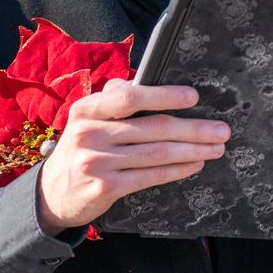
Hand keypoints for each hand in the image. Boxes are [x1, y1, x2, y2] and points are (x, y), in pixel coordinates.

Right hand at [34, 81, 229, 233]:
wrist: (51, 194)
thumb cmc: (83, 148)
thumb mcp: (89, 119)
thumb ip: (115, 98)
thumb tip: (149, 78)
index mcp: (87, 109)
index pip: (130, 96)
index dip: (165, 95)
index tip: (194, 97)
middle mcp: (89, 134)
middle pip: (153, 128)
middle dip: (195, 129)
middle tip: (222, 130)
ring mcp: (96, 162)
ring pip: (157, 153)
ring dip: (193, 150)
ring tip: (216, 148)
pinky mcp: (104, 187)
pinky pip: (150, 176)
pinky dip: (178, 170)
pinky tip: (195, 165)